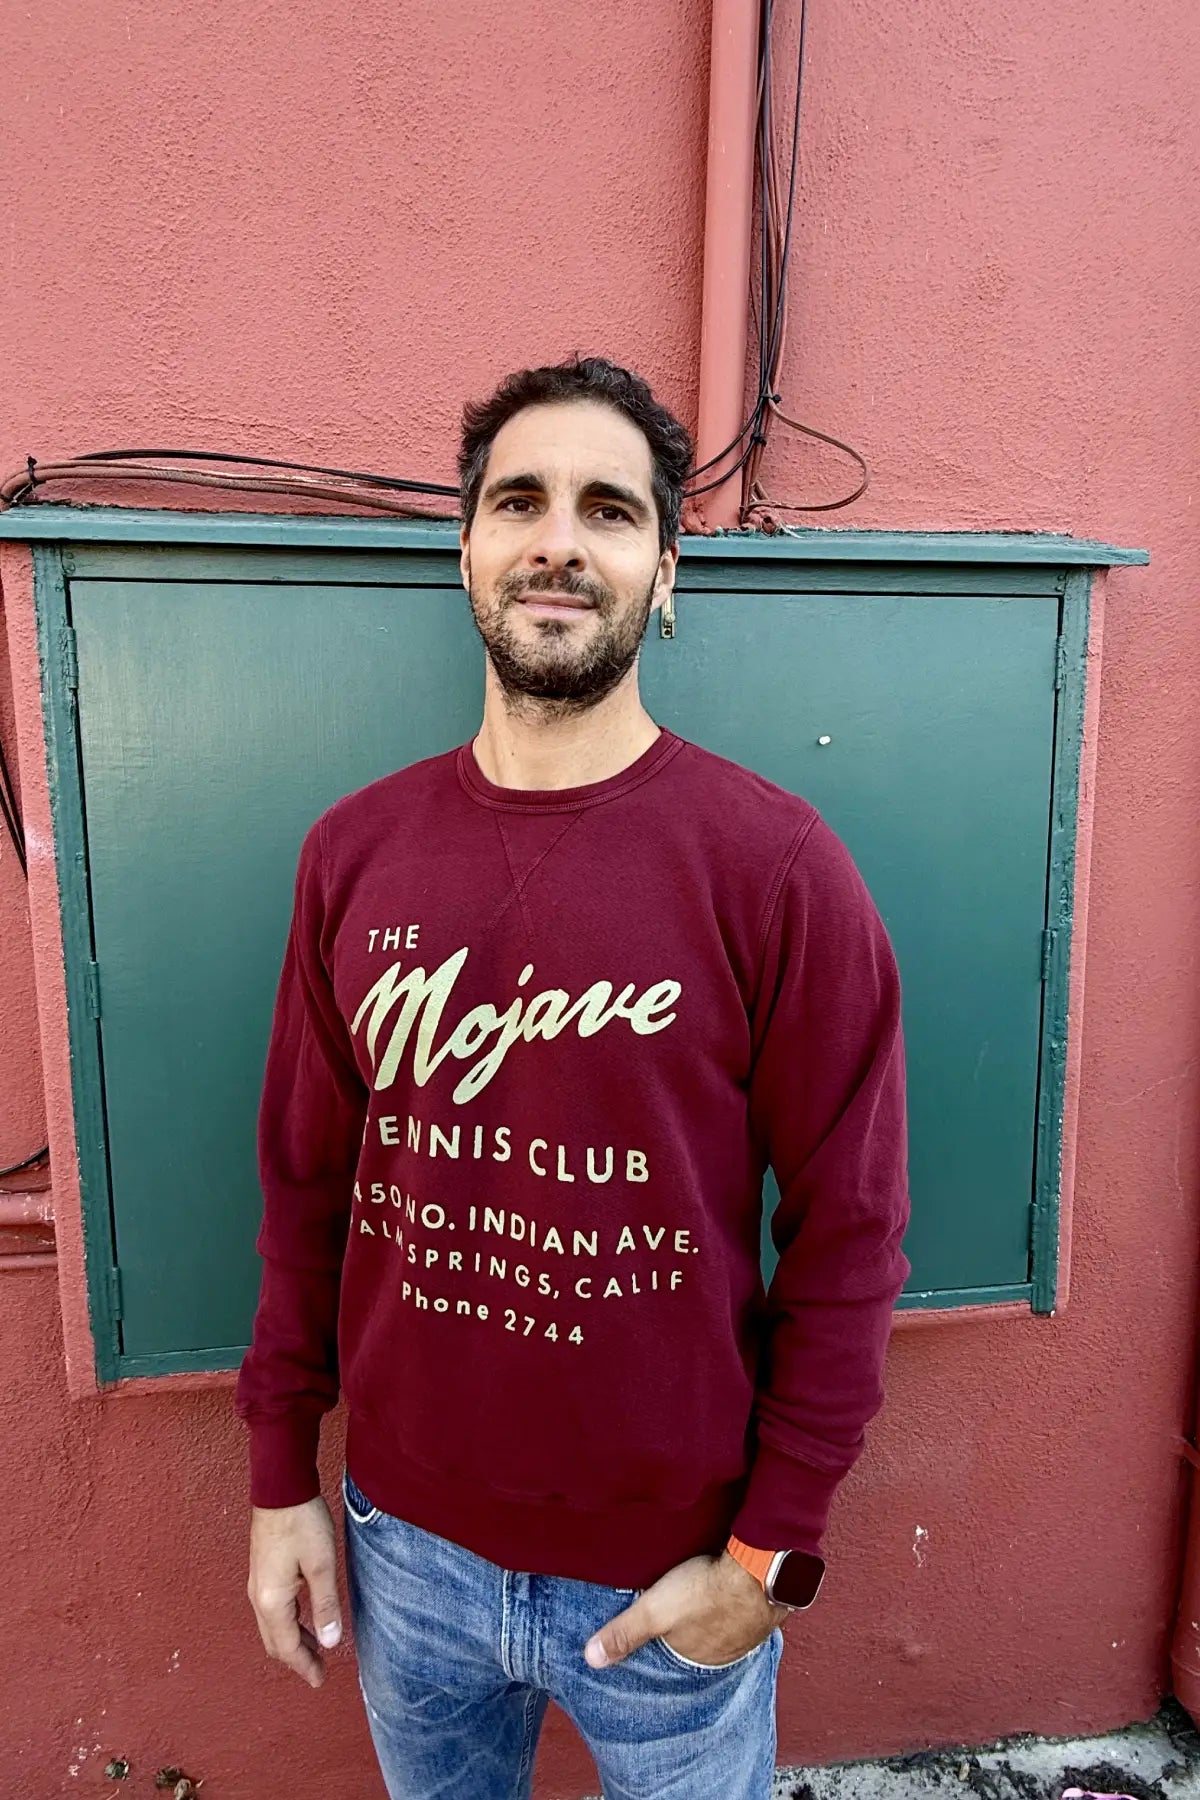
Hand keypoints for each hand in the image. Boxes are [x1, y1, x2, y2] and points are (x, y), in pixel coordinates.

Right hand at [247, 1497, 343, 1688]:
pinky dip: (288, 1624)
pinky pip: (272, 1610)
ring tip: (315, 1649)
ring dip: (292, 1641)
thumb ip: (326, 1605)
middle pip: (275, 1641)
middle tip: (319, 1671)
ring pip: (272, 1627)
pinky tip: (304, 1619)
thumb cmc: (302, 1523)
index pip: (287, 1647)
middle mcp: (259, 1597)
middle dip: (296, 1659)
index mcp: (272, 1601)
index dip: (305, 1666)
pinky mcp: (262, 1572)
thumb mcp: (322, 1565)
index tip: (320, 1680)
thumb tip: (329, 1642)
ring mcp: (258, 1584)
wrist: (280, 1488)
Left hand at [584, 1551, 788, 1668]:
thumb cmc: (705, 1590)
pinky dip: (735, 1602)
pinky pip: (745, 1610)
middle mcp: (726, 1653)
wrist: (760, 1566)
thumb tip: (590, 1659)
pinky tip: (730, 1588)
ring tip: (701, 1599)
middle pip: (701, 1644)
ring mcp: (748, 1631)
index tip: (658, 1632)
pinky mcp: (763, 1606)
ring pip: (724, 1628)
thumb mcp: (654, 1610)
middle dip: (689, 1632)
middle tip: (679, 1612)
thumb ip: (624, 1633)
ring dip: (714, 1616)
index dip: (664, 1645)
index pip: (676, 1658)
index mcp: (698, 1660)